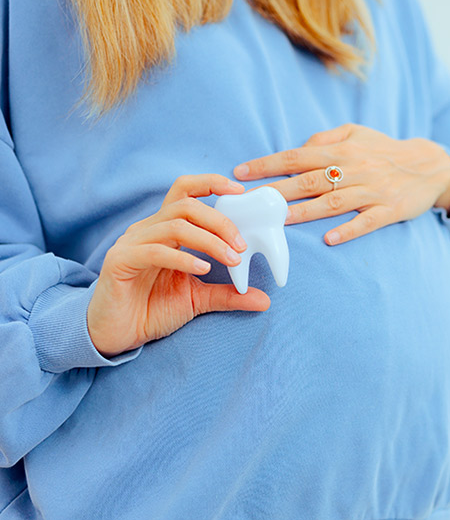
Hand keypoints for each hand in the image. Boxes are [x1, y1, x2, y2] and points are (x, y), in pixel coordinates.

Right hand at [87, 174, 269, 356]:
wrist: (116, 336)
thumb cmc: (152, 310)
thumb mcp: (198, 300)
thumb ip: (228, 294)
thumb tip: (264, 300)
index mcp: (165, 229)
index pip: (185, 191)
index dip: (212, 183)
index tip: (240, 192)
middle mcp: (147, 229)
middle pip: (186, 206)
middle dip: (220, 221)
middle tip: (242, 245)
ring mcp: (132, 243)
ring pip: (175, 226)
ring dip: (209, 241)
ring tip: (231, 259)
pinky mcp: (120, 262)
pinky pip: (154, 251)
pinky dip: (183, 258)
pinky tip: (202, 270)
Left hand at [233, 124, 449, 244]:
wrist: (430, 165)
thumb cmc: (385, 150)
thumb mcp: (356, 133)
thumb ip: (325, 138)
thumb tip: (298, 149)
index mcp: (342, 150)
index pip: (297, 156)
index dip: (268, 164)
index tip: (241, 173)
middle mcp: (355, 169)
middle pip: (309, 180)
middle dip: (277, 190)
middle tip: (251, 202)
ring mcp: (372, 191)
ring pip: (334, 202)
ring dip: (305, 211)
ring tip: (280, 220)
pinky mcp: (389, 210)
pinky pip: (367, 222)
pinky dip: (348, 230)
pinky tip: (329, 239)